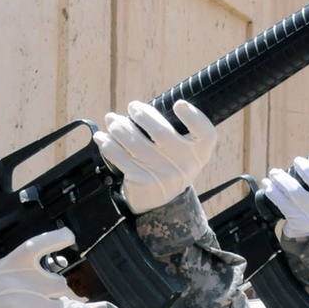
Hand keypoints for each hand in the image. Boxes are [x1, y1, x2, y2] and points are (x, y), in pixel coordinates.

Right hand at [0, 228, 74, 307]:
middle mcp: (15, 282)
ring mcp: (19, 305)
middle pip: (58, 284)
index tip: (69, 236)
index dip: (54, 239)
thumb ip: (29, 267)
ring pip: (58, 307)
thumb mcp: (4, 272)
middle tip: (40, 297)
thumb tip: (61, 262)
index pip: (33, 246)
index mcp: (10, 265)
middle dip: (54, 293)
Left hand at [94, 100, 215, 213]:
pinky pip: (120, 157)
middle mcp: (184, 164)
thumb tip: (143, 108)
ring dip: (119, 127)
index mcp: (199, 153)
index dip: (194, 117)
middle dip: (143, 114)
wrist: (162, 203)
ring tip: (112, 119)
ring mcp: (162, 174)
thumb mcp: (185, 153)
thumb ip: (178, 132)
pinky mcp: (141, 180)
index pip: (205, 134)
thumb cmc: (171, 165)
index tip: (179, 104)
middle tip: (132, 106)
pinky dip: (108, 144)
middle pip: (162, 132)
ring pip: (135, 143)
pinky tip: (102, 137)